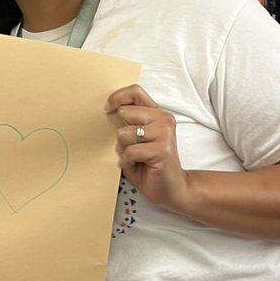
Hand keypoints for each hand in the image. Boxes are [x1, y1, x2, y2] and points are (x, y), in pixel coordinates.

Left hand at [105, 83, 191, 213]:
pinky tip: (138, 165)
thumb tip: (108, 112)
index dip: (117, 97)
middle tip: (132, 147)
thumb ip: (127, 125)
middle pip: (125, 113)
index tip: (107, 109)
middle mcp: (163, 119)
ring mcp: (164, 133)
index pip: (135, 92)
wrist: (172, 189)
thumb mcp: (136, 140)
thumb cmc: (150, 165)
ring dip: (124, 149)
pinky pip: (130, 151)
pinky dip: (128, 161)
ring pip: (124, 133)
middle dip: (121, 134)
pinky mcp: (162, 149)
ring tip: (136, 158)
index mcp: (157, 114)